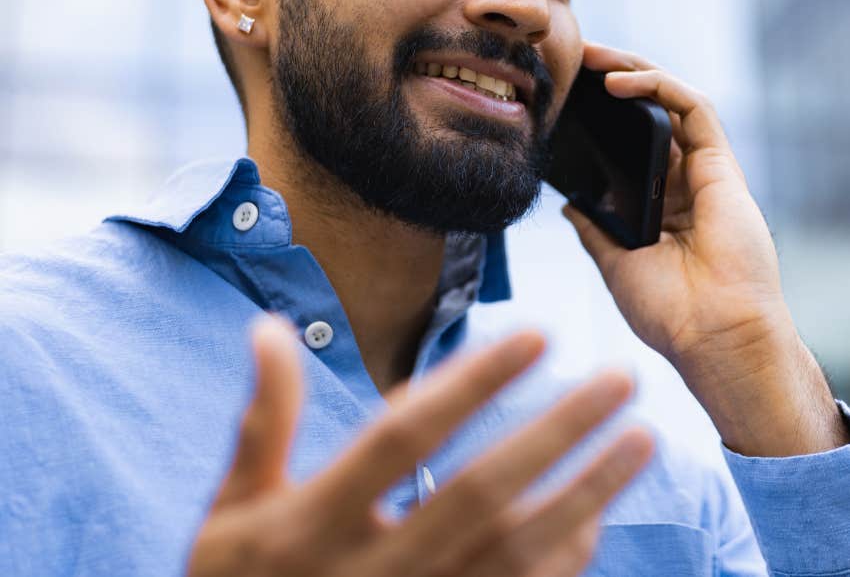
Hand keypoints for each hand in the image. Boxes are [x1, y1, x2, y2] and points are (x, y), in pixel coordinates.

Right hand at [186, 316, 652, 576]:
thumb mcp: (233, 507)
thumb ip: (262, 420)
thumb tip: (270, 328)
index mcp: (315, 523)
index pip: (405, 437)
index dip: (471, 383)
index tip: (536, 335)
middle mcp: (375, 571)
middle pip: (483, 491)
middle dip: (559, 431)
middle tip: (621, 378)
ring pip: (519, 553)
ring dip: (587, 493)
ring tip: (642, 438)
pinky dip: (566, 561)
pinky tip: (600, 514)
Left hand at [561, 41, 845, 454]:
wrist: (711, 339)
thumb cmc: (669, 312)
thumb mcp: (615, 263)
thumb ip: (596, 229)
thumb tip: (569, 204)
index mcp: (658, 204)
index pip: (630, 141)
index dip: (600, 114)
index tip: (562, 96)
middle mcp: (682, 182)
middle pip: (648, 113)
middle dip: (612, 78)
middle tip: (573, 58)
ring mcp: (702, 172)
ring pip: (671, 100)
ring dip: (632, 71)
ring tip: (591, 58)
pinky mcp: (722, 166)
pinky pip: (694, 109)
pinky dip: (658, 87)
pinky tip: (619, 82)